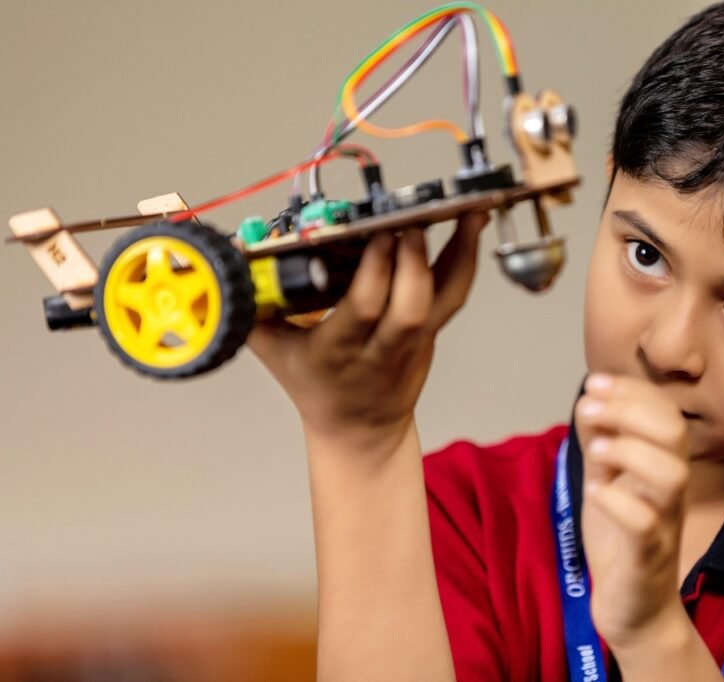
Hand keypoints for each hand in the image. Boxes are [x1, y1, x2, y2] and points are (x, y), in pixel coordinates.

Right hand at [247, 212, 489, 455]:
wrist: (360, 429)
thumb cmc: (317, 386)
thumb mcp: (274, 352)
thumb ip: (251, 309)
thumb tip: (225, 260)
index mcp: (336, 352)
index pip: (361, 311)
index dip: (374, 273)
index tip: (372, 236)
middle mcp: (380, 348)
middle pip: (408, 308)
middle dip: (411, 262)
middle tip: (405, 222)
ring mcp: (413, 341)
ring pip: (442, 300)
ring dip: (454, 254)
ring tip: (462, 211)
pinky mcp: (432, 332)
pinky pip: (454, 293)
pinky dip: (466, 257)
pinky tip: (472, 224)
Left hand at [575, 373, 690, 650]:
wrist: (636, 611)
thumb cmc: (623, 543)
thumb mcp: (607, 481)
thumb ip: (602, 443)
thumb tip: (589, 399)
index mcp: (664, 467)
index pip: (665, 413)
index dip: (632, 390)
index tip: (594, 383)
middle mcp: (671, 491)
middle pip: (674, 433)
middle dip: (629, 410)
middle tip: (589, 408)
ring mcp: (664, 524)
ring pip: (671, 474)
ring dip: (628, 450)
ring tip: (595, 449)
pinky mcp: (649, 559)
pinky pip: (645, 525)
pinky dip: (617, 500)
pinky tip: (594, 491)